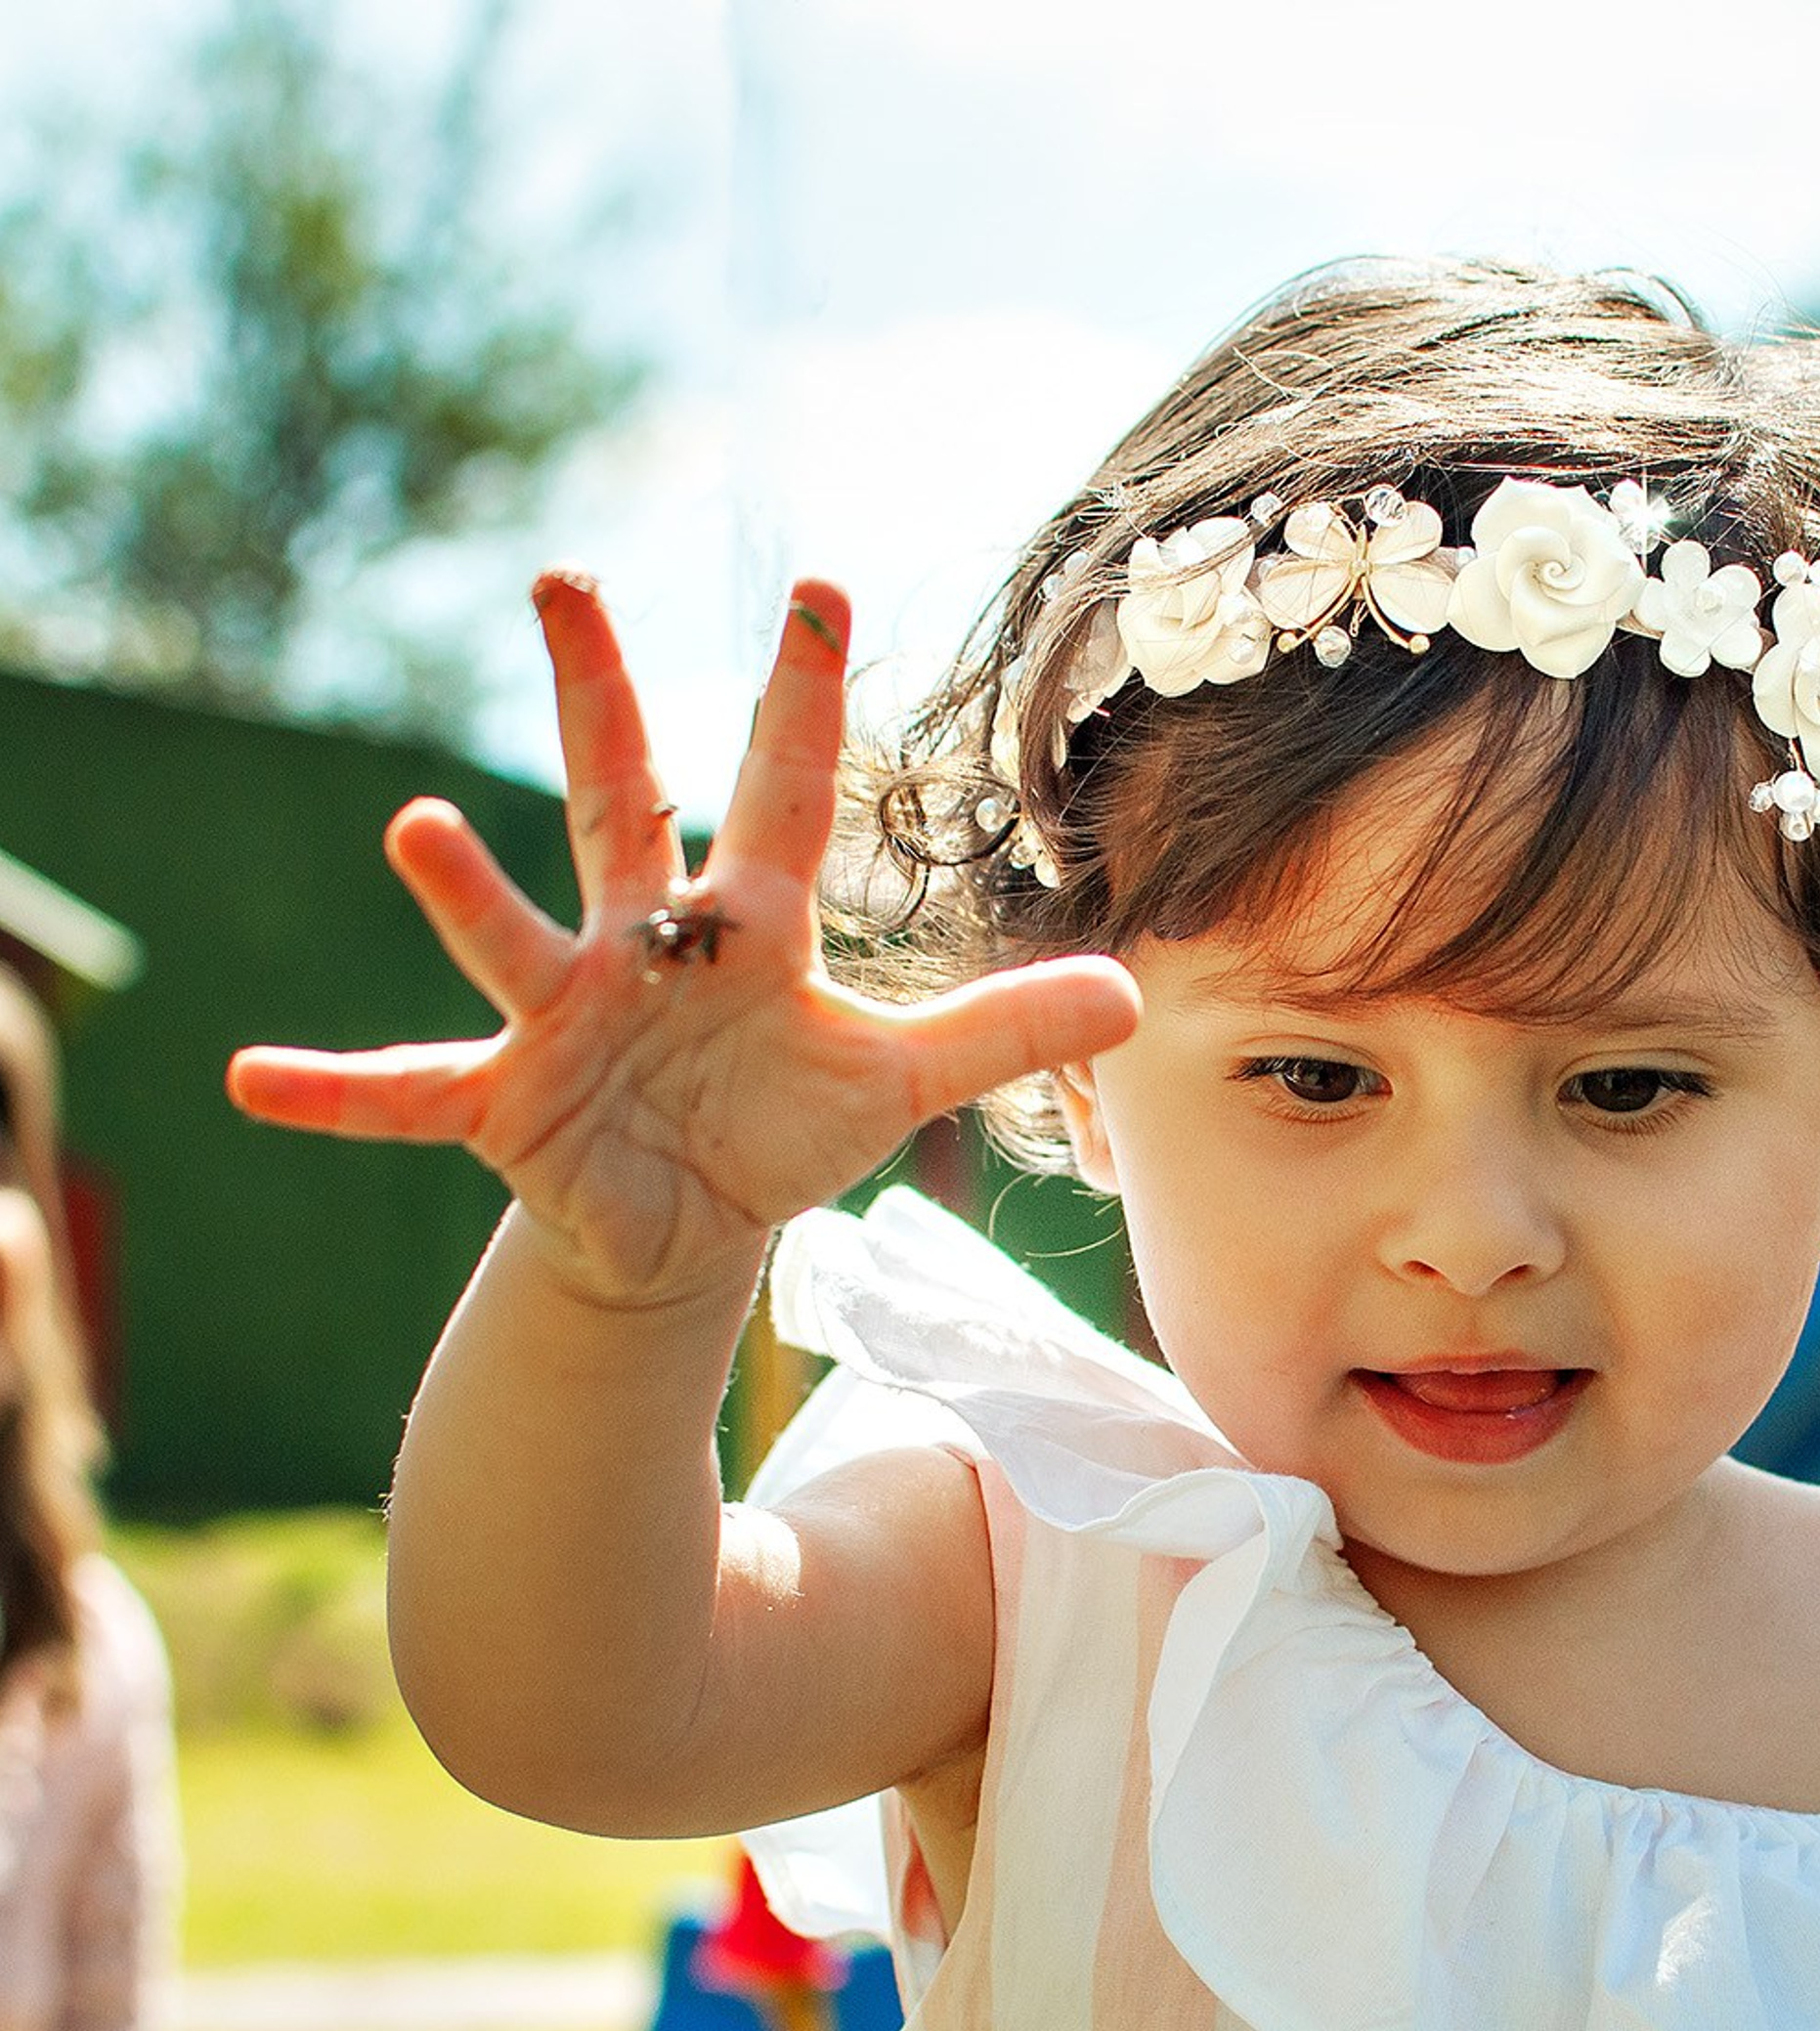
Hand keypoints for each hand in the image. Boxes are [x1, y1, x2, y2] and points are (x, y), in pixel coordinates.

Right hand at [227, 574, 1138, 1306]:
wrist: (687, 1225)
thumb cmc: (782, 1125)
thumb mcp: (894, 1081)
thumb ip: (1003, 1035)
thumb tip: (1132, 996)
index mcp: (749, 930)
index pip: (785, 795)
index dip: (803, 701)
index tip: (818, 587)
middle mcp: (645, 947)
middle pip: (624, 804)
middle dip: (603, 699)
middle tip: (567, 581)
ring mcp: (564, 1017)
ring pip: (512, 935)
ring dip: (466, 888)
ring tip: (417, 828)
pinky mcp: (504, 1104)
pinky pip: (408, 1090)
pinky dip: (336, 1088)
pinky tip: (251, 1081)